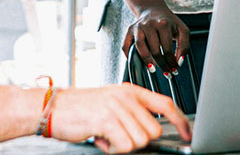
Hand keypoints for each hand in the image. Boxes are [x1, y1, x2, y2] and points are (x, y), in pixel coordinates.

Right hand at [48, 84, 190, 153]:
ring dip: (123, 145)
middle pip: (153, 130)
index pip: (165, 104)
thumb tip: (150, 132)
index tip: (187, 133)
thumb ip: (132, 113)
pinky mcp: (106, 119)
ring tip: (107, 136)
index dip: (180, 120)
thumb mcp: (111, 103)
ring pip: (140, 140)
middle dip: (139, 139)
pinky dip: (113, 148)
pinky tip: (100, 138)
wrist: (52, 107)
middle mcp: (126, 96)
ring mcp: (116, 107)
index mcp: (130, 91)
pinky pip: (125, 145)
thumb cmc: (80, 108)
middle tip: (119, 136)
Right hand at [121, 7, 188, 74]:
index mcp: (163, 23)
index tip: (175, 69)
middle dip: (161, 64)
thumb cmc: (168, 22)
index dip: (171, 61)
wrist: (152, 8)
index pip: (167, 48)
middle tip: (167, 73)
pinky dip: (129, 56)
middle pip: (154, 49)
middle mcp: (149, 24)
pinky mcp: (129, 30)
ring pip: (140, 47)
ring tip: (152, 70)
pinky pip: (126, 45)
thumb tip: (179, 62)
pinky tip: (137, 63)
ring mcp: (137, 27)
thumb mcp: (182, 30)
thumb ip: (184, 45)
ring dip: (146, 61)